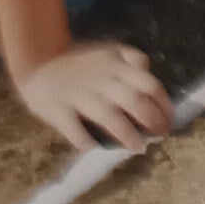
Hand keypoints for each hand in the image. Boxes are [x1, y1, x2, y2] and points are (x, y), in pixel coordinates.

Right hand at [18, 39, 171, 153]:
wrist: (36, 62)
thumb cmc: (81, 65)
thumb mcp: (108, 53)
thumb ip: (132, 63)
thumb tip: (156, 88)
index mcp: (115, 64)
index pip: (150, 84)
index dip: (164, 106)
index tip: (168, 121)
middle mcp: (100, 77)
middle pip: (134, 100)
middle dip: (153, 121)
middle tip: (160, 136)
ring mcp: (77, 92)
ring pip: (109, 116)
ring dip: (127, 135)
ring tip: (139, 148)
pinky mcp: (56, 108)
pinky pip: (73, 128)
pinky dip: (86, 142)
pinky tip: (96, 150)